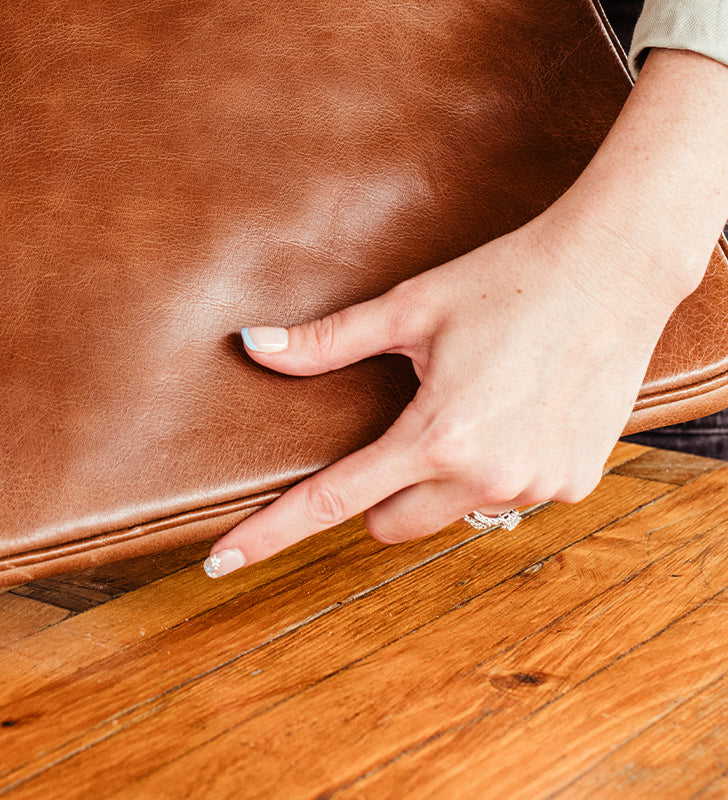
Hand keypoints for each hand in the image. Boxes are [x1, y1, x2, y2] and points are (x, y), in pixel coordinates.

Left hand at [205, 46, 727, 575]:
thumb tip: (253, 347)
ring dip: (441, 478)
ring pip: (452, 513)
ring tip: (471, 401)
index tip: (220, 561)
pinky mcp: (574, 483)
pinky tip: (515, 408)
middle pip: (391, 523)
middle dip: (379, 488)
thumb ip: (328, 342)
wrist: (612, 272)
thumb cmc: (506, 281)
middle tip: (401, 419)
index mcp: (436, 436)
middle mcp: (487, 477)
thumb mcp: (409, 307)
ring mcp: (537, 487)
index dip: (270, 532)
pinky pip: (508, 496)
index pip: (332, 500)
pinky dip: (496, 467)